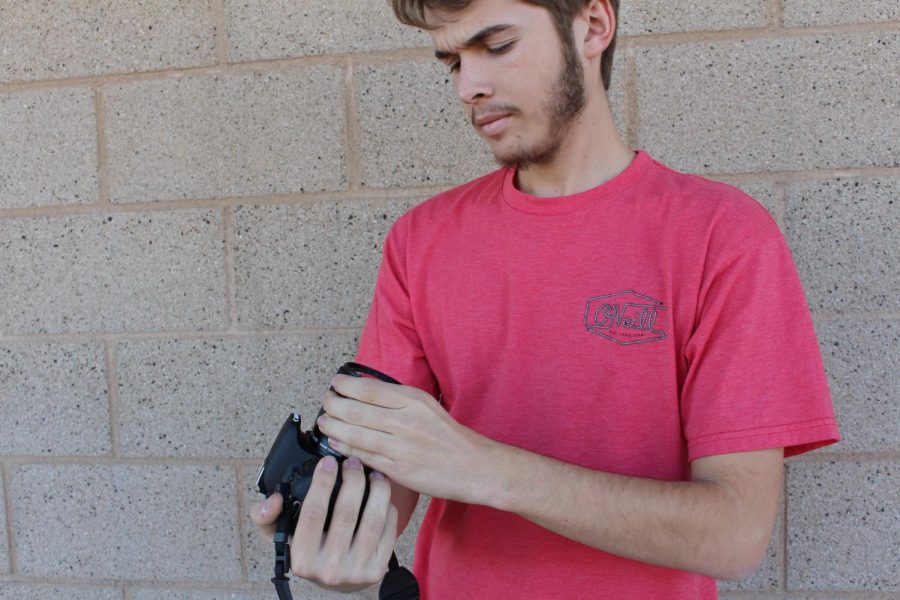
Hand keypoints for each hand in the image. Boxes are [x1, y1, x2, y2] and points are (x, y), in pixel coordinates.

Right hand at [249, 455, 398, 590]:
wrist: (336, 581)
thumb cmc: (309, 551)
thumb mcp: (281, 537)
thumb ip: (266, 517)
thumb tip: (273, 500)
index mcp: (302, 559)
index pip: (313, 513)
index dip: (322, 482)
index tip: (328, 462)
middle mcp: (329, 569)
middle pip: (346, 513)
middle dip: (353, 480)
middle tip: (353, 462)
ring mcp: (356, 571)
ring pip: (372, 520)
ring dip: (377, 489)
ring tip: (374, 473)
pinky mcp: (378, 569)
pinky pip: (389, 530)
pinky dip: (389, 507)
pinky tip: (383, 494)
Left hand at [317, 375, 495, 502]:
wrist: (473, 466)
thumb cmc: (449, 436)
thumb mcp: (427, 406)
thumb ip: (397, 398)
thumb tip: (363, 390)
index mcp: (414, 401)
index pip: (369, 389)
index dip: (345, 385)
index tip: (335, 384)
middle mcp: (406, 421)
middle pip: (357, 410)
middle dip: (333, 405)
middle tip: (325, 402)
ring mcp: (401, 447)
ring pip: (356, 434)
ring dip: (333, 427)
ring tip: (324, 422)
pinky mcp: (399, 469)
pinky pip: (364, 457)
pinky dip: (345, 449)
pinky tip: (335, 443)